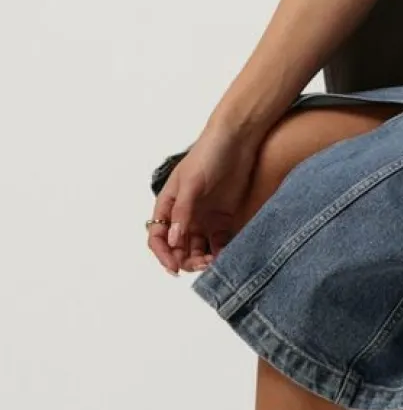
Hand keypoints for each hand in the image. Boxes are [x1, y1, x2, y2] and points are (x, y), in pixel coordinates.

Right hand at [146, 120, 261, 276]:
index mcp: (169, 205)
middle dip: (186, 260)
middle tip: (202, 265)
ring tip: (215, 263)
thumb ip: (183, 212)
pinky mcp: (224, 219)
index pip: (158, 237)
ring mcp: (204, 218)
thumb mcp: (192, 183)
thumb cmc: (209, 155)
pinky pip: (219, 243)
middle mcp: (184, 215)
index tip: (174, 268)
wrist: (238, 141)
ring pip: (198, 249)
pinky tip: (227, 256)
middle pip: (178, 248)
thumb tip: (173, 240)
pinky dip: (221, 252)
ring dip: (203, 260)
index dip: (163, 254)